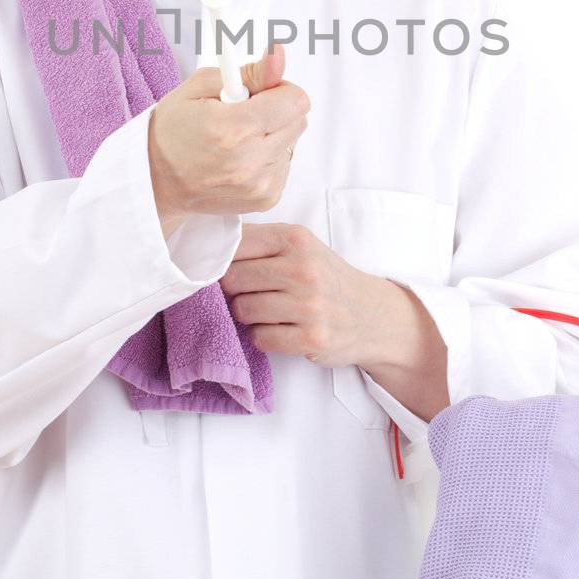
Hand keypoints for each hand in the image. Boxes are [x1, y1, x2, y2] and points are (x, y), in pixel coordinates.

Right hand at [148, 42, 309, 226]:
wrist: (158, 180)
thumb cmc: (173, 131)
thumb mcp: (200, 87)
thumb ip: (248, 73)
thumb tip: (278, 58)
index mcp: (234, 129)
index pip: (295, 100)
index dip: (279, 89)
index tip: (259, 92)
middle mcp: (250, 161)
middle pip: (298, 120)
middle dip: (276, 111)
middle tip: (243, 115)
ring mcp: (259, 184)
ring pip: (292, 143)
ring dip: (272, 135)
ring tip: (237, 140)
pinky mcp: (266, 198)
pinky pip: (284, 164)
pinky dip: (267, 157)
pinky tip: (240, 158)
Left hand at [220, 220, 410, 368]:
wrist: (371, 314)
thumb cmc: (325, 277)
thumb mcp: (301, 246)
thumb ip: (260, 242)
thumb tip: (207, 247)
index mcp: (296, 239)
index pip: (235, 245)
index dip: (223, 260)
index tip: (227, 268)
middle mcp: (304, 269)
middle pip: (232, 280)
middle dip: (234, 290)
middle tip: (251, 293)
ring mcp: (309, 306)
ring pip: (243, 310)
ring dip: (249, 315)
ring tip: (269, 311)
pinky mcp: (312, 339)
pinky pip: (260, 338)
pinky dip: (263, 337)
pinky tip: (281, 329)